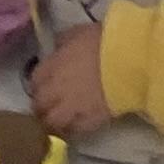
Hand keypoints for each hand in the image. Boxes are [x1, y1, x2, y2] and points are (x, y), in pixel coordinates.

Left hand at [28, 19, 112, 136]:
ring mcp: (72, 108)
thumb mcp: (78, 33)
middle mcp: (57, 90)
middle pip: (39, 105)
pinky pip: (74, 130)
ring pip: (52, 123)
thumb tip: (58, 48)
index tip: (43, 86)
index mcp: (53, 66)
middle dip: (41, 106)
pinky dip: (72, 129)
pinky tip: (75, 125)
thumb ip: (63, 43)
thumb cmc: (105, 41)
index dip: (38, 85)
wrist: (129, 61)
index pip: (34, 81)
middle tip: (48, 107)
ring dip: (52, 122)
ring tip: (59, 121)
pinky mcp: (90, 121)